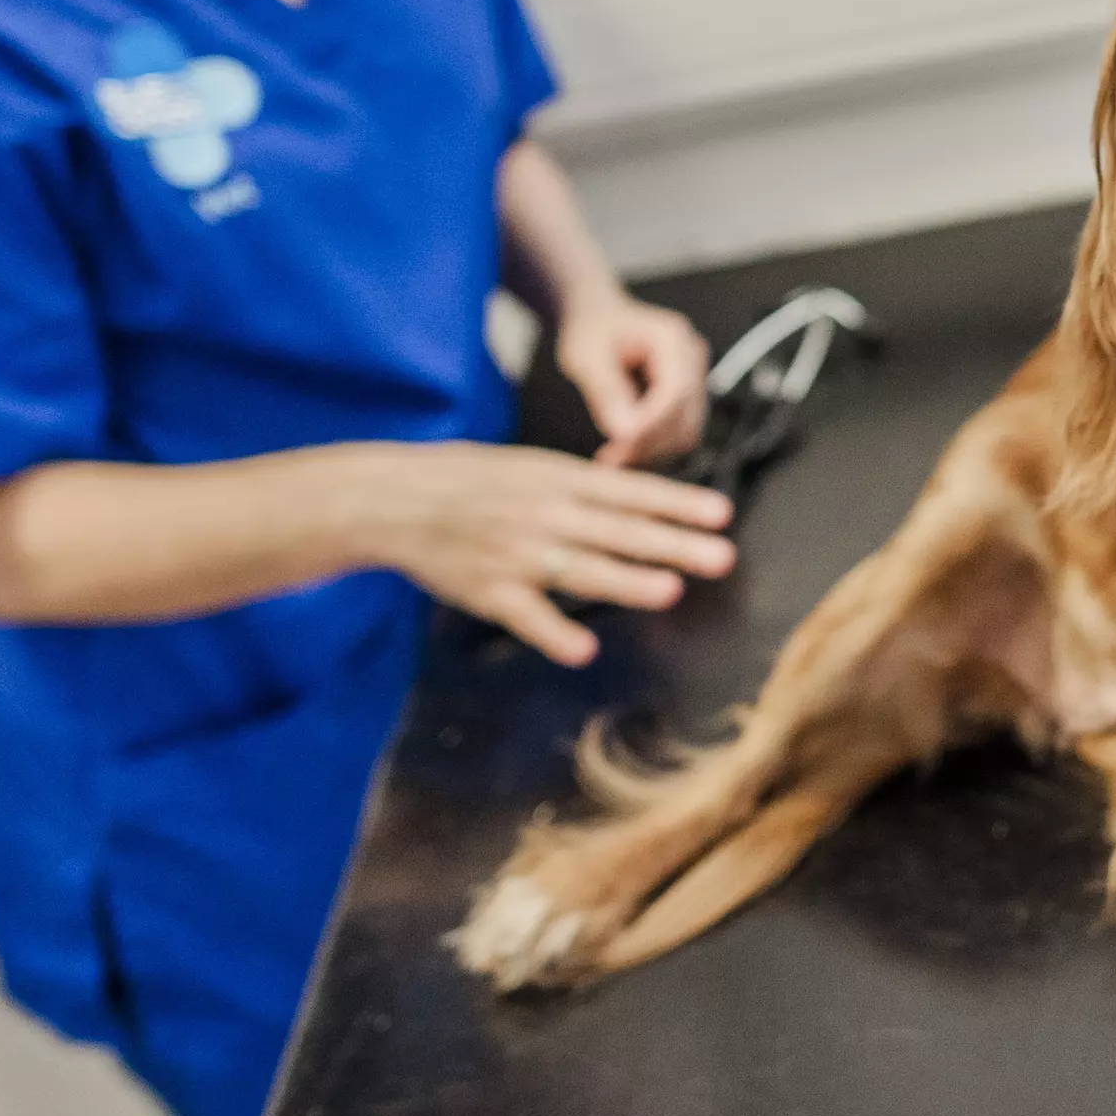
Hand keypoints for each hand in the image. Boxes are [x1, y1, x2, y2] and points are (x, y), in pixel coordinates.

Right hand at [360, 442, 733, 663]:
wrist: (395, 499)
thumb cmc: (469, 480)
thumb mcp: (530, 466)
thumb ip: (583, 487)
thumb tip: (641, 500)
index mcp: (557, 479)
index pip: (631, 492)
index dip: (678, 503)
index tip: (721, 514)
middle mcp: (543, 514)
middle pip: (618, 531)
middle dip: (673, 544)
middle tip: (721, 557)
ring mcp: (517, 554)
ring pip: (581, 570)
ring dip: (627, 581)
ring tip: (669, 591)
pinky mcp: (489, 591)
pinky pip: (527, 616)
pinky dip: (554, 634)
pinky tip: (584, 649)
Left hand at [557, 290, 711, 468]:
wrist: (599, 319)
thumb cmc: (592, 328)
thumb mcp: (586, 355)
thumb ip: (606, 390)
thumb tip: (625, 432)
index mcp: (672, 338)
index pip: (676, 391)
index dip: (651, 424)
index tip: (620, 444)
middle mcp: (691, 358)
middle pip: (686, 417)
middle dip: (649, 443)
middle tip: (610, 459)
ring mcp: (693, 378)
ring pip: (685, 432)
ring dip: (651, 450)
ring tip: (613, 457)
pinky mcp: (686, 398)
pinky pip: (678, 432)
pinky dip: (653, 446)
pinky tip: (625, 449)